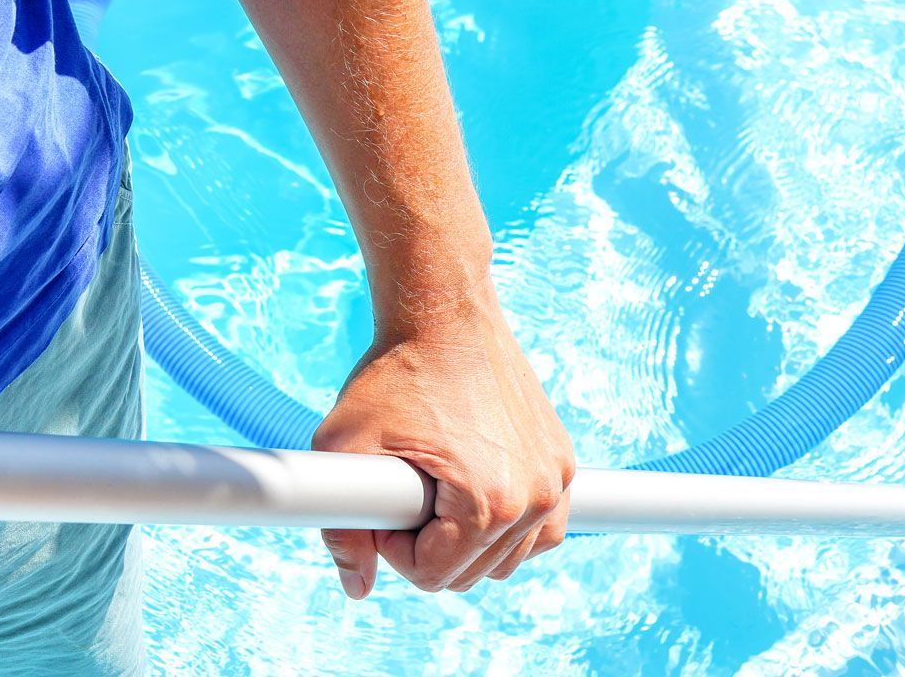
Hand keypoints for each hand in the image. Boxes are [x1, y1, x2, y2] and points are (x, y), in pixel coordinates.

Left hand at [312, 273, 574, 598]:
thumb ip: (340, 529)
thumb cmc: (394, 373)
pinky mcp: (564, 463)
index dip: (392, 544)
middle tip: (406, 484)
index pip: (433, 576)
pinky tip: (474, 493)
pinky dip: (509, 528)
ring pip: (507, 560)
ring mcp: (557, 480)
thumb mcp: (345, 445)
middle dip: (429, 544)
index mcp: (489, 502)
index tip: (384, 496)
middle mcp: (536, 498)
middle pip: (471, 574)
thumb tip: (355, 590)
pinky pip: (541, 531)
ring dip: (467, 540)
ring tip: (437, 483)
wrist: (445, 314)